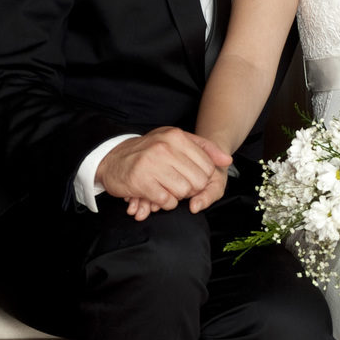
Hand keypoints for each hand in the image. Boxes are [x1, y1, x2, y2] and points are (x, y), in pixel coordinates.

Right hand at [96, 128, 231, 218]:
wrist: (111, 159)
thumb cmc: (148, 151)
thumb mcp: (175, 141)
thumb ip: (204, 148)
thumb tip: (228, 160)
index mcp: (176, 136)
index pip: (208, 166)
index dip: (202, 177)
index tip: (189, 176)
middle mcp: (164, 147)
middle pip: (198, 181)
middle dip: (190, 188)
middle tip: (177, 184)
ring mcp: (151, 164)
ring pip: (184, 192)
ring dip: (177, 196)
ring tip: (165, 188)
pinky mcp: (141, 182)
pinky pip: (167, 201)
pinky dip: (164, 203)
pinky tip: (156, 195)